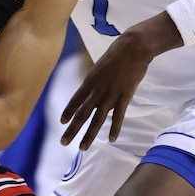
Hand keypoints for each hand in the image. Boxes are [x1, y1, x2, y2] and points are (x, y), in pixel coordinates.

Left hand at [61, 31, 152, 149]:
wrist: (133, 48)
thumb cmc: (117, 54)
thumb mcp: (100, 66)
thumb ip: (97, 81)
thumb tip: (94, 91)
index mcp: (89, 81)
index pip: (75, 100)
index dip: (68, 112)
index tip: (61, 122)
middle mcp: (96, 90)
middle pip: (82, 114)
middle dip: (72, 129)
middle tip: (63, 142)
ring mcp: (110, 95)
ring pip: (97, 119)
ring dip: (89, 135)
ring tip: (82, 148)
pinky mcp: (124, 97)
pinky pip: (118, 117)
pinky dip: (115, 129)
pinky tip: (111, 140)